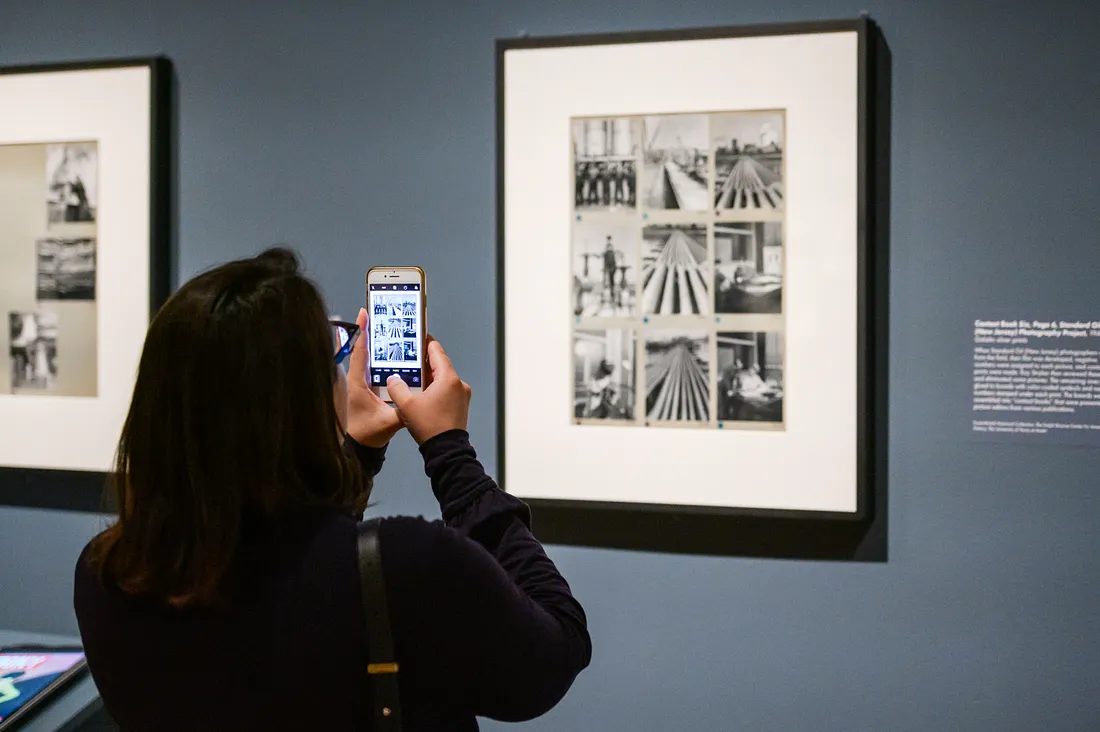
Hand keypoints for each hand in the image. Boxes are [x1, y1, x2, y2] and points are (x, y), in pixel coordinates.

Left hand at [345, 307, 403, 447]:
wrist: (358, 446)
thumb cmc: (369, 433)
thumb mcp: (389, 422)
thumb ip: (403, 411)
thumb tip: (418, 399)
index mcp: (358, 383)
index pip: (360, 352)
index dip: (362, 332)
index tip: (364, 313)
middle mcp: (356, 379)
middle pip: (362, 349)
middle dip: (370, 331)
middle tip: (379, 314)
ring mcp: (358, 383)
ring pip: (365, 357)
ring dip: (373, 342)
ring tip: (385, 327)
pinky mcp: (363, 388)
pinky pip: (368, 367)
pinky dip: (375, 356)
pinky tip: (387, 350)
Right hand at [386, 338, 470, 443]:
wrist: (446, 451)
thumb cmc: (429, 425)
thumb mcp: (406, 405)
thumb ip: (397, 387)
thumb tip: (393, 378)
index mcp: (448, 378)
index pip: (437, 351)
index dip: (425, 342)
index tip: (416, 337)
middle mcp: (459, 384)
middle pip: (440, 365)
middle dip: (424, 362)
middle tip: (408, 359)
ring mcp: (462, 396)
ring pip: (443, 379)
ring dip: (429, 378)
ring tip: (411, 378)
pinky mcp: (461, 406)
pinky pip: (446, 391)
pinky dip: (435, 389)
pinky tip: (422, 394)